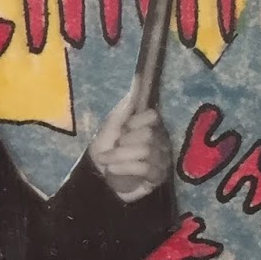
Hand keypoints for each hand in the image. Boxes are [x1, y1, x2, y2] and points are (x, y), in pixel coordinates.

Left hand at [89, 84, 172, 201]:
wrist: (98, 181)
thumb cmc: (104, 151)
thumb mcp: (109, 127)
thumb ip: (123, 107)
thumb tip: (136, 78)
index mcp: (150, 127)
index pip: (152, 116)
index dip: (134, 123)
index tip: (122, 130)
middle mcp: (161, 141)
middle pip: (147, 135)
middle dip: (122, 143)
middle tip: (112, 149)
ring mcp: (162, 160)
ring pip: (145, 151)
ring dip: (119, 156)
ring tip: (108, 162)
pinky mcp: (158, 177)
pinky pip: (146, 168)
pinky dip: (124, 167)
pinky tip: (113, 170)